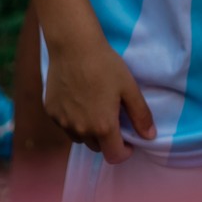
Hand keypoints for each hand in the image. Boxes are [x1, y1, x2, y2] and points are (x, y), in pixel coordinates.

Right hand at [44, 34, 154, 162]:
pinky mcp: (51, 112)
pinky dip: (73, 119)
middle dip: (107, 138)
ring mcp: (63, 122)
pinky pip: (65, 124)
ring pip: (80, 137)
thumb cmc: (104, 64)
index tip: (128, 139)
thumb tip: (150, 137)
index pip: (114, 156)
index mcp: (102, 126)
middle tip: (112, 115)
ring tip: (94, 106)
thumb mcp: (129, 87)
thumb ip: (140, 115)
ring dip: (89, 130)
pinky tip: (78, 98)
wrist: (73, 45)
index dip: (125, 151)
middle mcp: (81, 130)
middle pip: (97, 147)